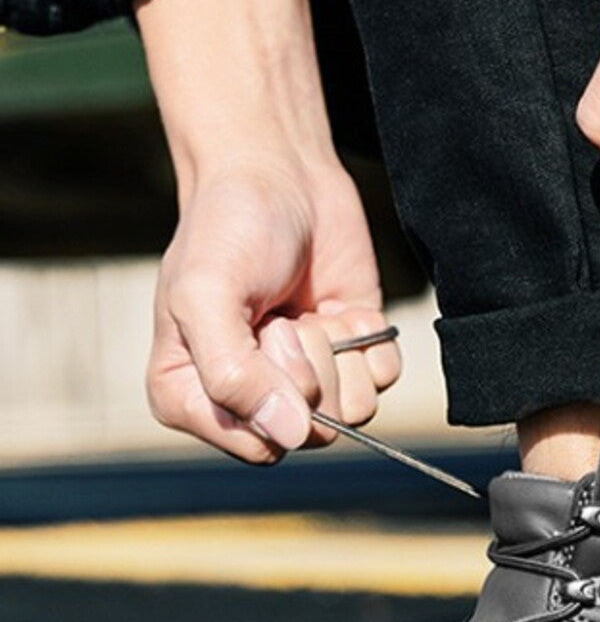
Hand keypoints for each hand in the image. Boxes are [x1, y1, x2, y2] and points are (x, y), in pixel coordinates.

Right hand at [147, 158, 399, 462]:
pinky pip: (383, 379)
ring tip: (309, 313)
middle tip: (284, 318)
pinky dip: (371, 341)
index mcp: (194, 399)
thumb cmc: (228, 229)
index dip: (276, 399)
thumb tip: (289, 436)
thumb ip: (234, 375)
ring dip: (340, 354)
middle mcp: (253, 401)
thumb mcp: (206, 296)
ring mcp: (309, 382)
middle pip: (314, 433)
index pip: (260, 447)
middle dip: (309, 368)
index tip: (263, 337)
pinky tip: (342, 310)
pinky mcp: (353, 358)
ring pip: (355, 413)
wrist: (279, 174)